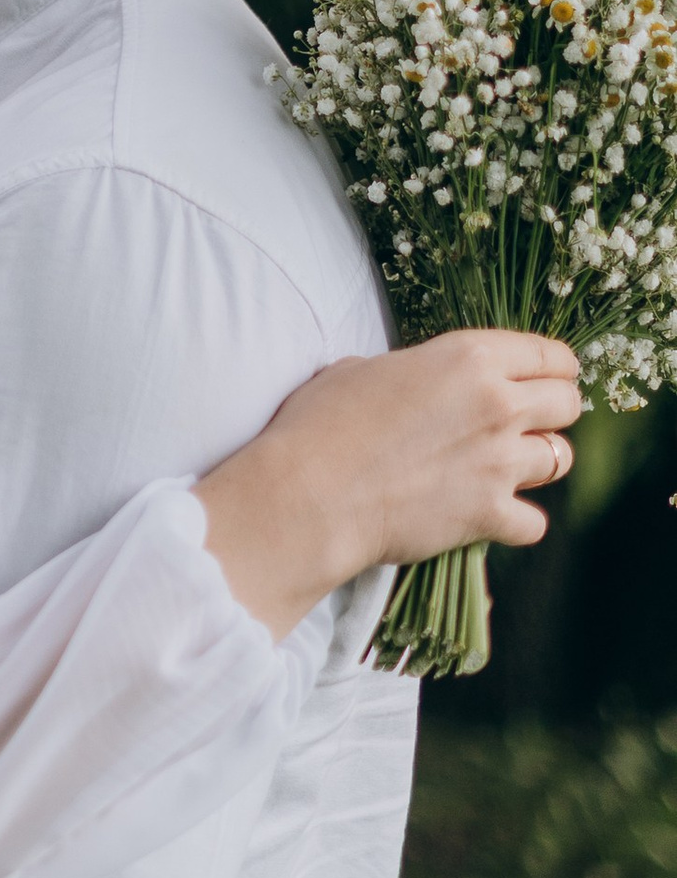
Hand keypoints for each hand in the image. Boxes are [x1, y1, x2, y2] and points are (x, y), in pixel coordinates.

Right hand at [199, 328, 580, 638]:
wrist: (310, 492)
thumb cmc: (322, 422)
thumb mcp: (361, 369)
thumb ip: (410, 371)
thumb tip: (410, 384)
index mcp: (469, 358)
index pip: (550, 355)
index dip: (551, 367)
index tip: (544, 377)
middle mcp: (497, 405)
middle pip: (568, 403)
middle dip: (552, 411)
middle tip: (526, 420)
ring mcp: (498, 463)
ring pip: (560, 459)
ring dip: (539, 462)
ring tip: (509, 465)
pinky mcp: (489, 514)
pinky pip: (534, 521)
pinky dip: (517, 520)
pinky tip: (491, 514)